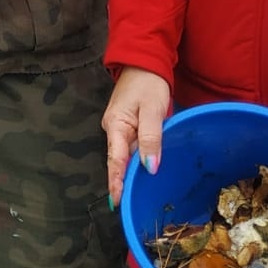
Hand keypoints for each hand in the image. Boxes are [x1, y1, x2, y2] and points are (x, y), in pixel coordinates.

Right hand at [101, 68, 170, 204]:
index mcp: (116, 126)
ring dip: (131, 173)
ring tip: (137, 196)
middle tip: (131, 206)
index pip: (116, 160)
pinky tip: (143, 171)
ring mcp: (120, 128)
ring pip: (126, 155)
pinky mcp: (128, 125)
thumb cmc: (148, 84)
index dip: (116, 182)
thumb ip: (152, 138)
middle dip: (123, 182)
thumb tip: (150, 167)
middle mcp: (114, 130)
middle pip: (119, 160)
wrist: (144, 62)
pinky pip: (132, 147)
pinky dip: (137, 160)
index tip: (117, 202)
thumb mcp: (153, 110)